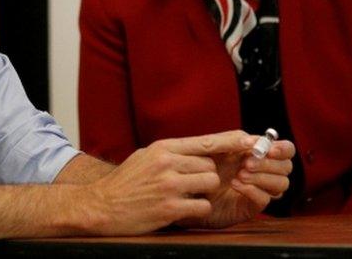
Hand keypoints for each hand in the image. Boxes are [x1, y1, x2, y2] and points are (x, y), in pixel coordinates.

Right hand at [82, 132, 250, 234]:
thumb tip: (204, 149)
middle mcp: (167, 163)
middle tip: (190, 186)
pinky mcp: (169, 208)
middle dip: (206, 178)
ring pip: (210, 184)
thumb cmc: (125, 182)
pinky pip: (203, 206)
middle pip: (210, 167)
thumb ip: (172, 152)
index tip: (251, 140)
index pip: (206, 141)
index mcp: (163, 148)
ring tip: (185, 197)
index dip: (231, 142)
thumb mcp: (146, 156)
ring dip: (204, 194)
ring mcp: (168, 185)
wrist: (101, 206)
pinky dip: (198, 210)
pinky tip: (182, 210)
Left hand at [177, 133, 294, 228]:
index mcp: (257, 153)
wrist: (184, 189)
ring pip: (281, 184)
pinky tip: (236, 185)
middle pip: (286, 167)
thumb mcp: (213, 147)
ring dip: (262, 177)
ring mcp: (259, 189)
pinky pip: (265, 199)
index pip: (285, 150)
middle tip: (246, 163)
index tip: (270, 150)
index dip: (283, 149)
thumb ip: (233, 140)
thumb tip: (255, 140)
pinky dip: (253, 190)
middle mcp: (262, 171)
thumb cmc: (198, 165)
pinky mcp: (251, 206)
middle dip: (269, 164)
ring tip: (239, 174)